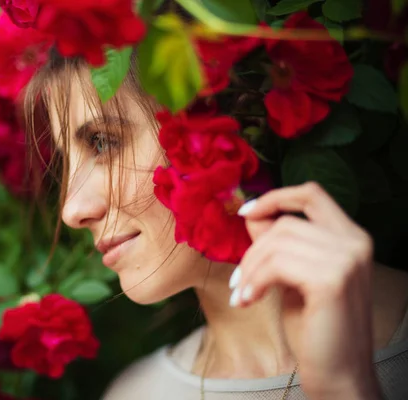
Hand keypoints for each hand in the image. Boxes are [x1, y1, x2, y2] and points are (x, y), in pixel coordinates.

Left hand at [233, 182, 381, 399]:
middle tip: (238, 280)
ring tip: (243, 294)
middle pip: (285, 223)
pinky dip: (255, 281)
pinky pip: (277, 265)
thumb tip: (252, 215)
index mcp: (350, 236)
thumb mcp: (294, 275)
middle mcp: (354, 242)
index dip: (275, 197)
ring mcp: (347, 260)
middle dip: (252, 251)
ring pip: (277, 243)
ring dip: (250, 270)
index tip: (245, 213)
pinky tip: (249, 300)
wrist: (338, 371)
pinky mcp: (333, 280)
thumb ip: (280, 244)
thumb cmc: (315, 325)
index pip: (311, 194)